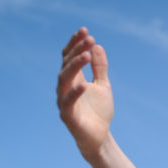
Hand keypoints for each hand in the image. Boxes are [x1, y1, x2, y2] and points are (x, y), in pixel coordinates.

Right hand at [56, 27, 113, 156]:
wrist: (100, 136)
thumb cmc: (98, 111)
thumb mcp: (103, 85)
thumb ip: (100, 68)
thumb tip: (98, 46)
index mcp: (73, 79)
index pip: (69, 56)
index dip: (75, 43)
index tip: (85, 31)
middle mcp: (65, 87)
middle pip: (66, 64)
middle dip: (77, 51)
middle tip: (89, 40)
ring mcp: (64, 100)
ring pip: (64, 79)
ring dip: (75, 66)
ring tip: (87, 55)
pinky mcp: (67, 115)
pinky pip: (68, 102)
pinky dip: (75, 92)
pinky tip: (86, 84)